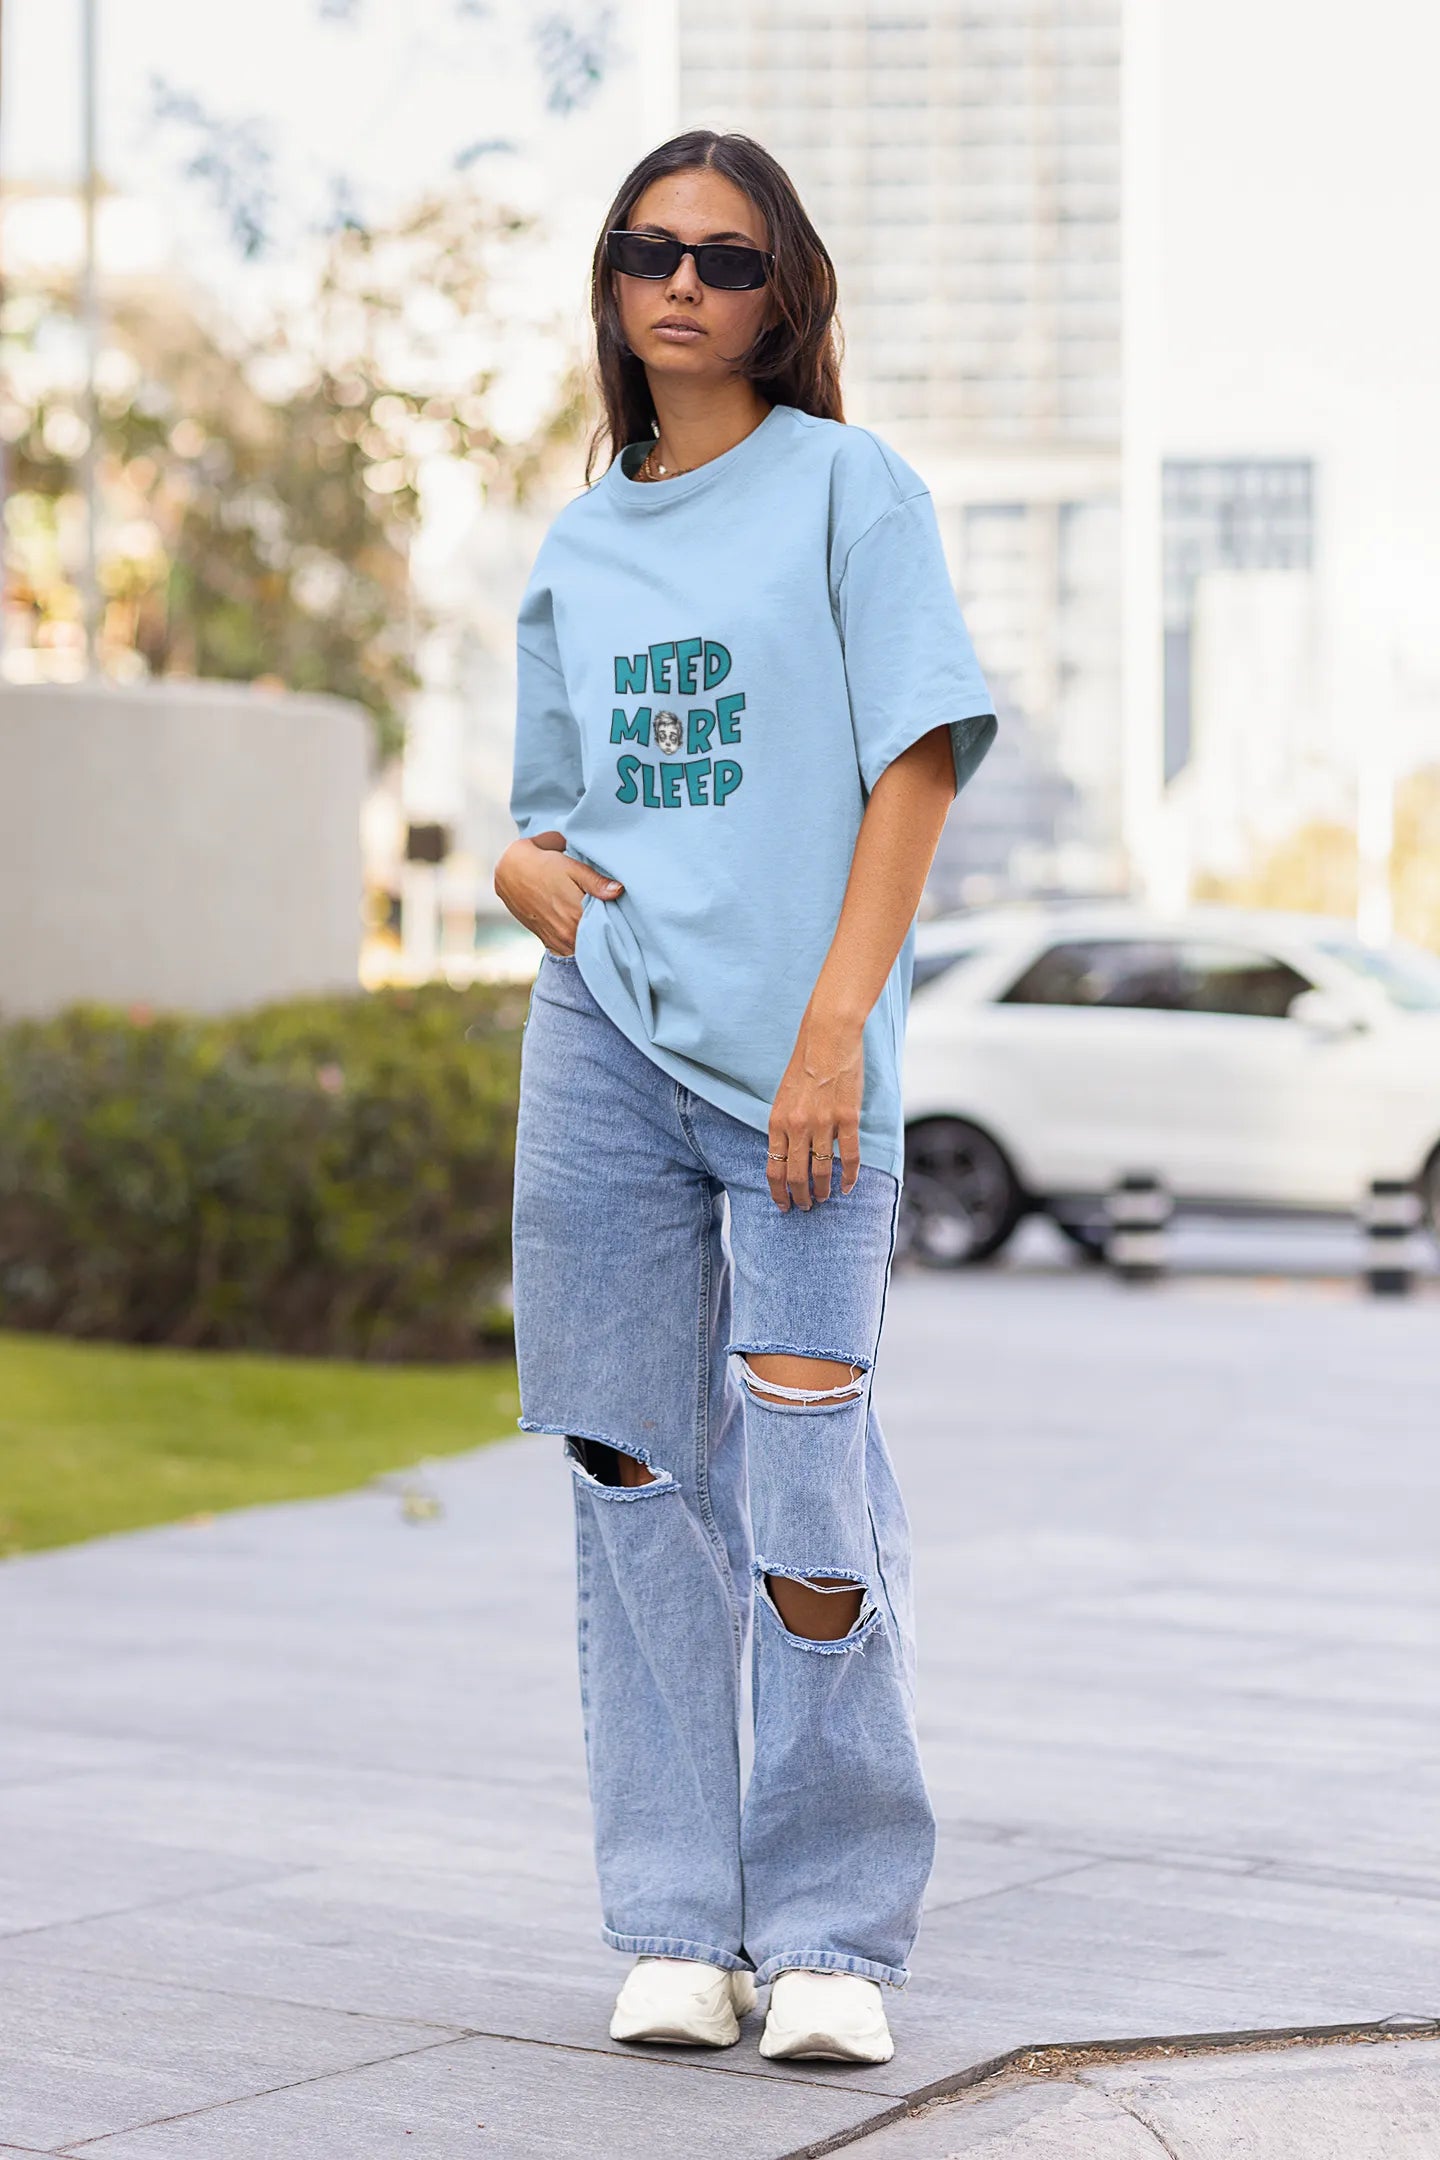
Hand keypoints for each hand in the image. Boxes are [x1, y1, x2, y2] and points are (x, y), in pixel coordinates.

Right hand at [493, 834, 621, 955]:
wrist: (508, 872)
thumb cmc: (542, 864)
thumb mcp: (571, 866)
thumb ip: (596, 881)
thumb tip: (619, 890)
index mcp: (576, 914)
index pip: (607, 927)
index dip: (617, 921)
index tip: (624, 916)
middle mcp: (567, 933)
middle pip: (597, 940)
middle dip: (607, 932)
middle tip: (617, 921)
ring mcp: (558, 941)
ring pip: (585, 948)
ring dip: (592, 940)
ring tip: (601, 926)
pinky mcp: (549, 943)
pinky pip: (571, 951)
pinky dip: (579, 944)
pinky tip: (584, 932)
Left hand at [766, 1012, 862, 1210]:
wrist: (827, 1039)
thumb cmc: (804, 1064)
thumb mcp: (783, 1096)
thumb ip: (784, 1125)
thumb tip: (787, 1152)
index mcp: (777, 1121)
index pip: (773, 1167)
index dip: (777, 1191)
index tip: (782, 1204)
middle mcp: (797, 1126)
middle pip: (795, 1175)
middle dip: (799, 1197)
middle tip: (804, 1207)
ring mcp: (823, 1124)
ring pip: (821, 1171)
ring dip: (822, 1190)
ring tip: (823, 1199)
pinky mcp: (847, 1119)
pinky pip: (849, 1156)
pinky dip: (850, 1176)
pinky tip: (848, 1187)